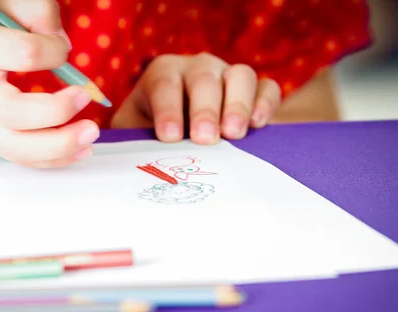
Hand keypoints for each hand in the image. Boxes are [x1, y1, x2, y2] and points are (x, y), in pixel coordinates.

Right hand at [0, 0, 97, 167]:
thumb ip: (29, 9)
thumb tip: (64, 44)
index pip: (20, 54)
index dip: (51, 50)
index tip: (59, 47)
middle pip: (16, 114)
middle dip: (58, 110)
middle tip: (85, 97)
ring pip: (18, 148)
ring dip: (61, 146)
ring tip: (91, 134)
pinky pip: (20, 157)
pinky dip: (53, 160)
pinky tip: (79, 151)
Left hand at [111, 53, 280, 143]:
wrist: (178, 132)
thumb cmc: (151, 131)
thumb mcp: (133, 130)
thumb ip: (131, 136)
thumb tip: (130, 156)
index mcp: (163, 74)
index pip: (164, 85)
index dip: (168, 110)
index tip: (169, 137)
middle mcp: (197, 68)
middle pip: (204, 79)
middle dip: (204, 110)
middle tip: (204, 138)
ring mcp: (228, 76)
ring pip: (240, 76)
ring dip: (238, 105)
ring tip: (233, 134)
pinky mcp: (255, 91)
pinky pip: (267, 88)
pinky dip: (265, 103)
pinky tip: (257, 125)